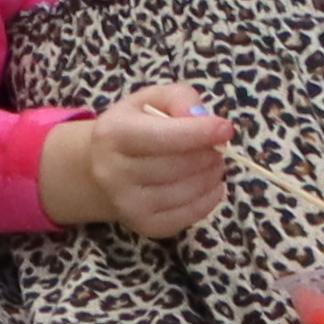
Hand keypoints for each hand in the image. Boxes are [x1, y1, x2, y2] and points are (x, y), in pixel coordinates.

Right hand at [38, 82, 237, 241]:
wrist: (98, 170)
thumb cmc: (131, 128)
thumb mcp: (149, 100)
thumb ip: (179, 98)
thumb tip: (204, 119)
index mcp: (113, 134)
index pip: (164, 136)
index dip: (200, 132)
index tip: (226, 128)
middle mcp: (114, 172)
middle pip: (181, 165)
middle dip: (209, 153)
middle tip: (216, 146)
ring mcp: (128, 204)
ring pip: (189, 191)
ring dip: (212, 174)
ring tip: (212, 162)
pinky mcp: (145, 226)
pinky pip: (191, 214)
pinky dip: (210, 198)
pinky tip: (209, 184)